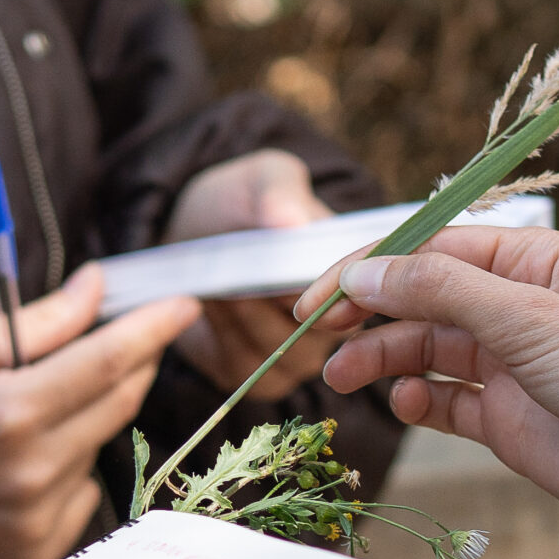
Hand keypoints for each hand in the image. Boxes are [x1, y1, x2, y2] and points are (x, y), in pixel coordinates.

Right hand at [0, 265, 198, 558]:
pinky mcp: (34, 552)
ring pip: (98, 450)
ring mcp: (36, 519)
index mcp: (11, 413)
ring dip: (84, 420)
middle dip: (132, 363)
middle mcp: (32, 472)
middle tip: (128, 338)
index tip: (184, 304)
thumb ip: (38, 322)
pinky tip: (19, 465)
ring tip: (27, 415)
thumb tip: (97, 287)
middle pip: (118, 404)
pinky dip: (66, 471)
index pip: (108, 363)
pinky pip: (80, 496)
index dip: (153, 329)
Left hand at [164, 149, 335, 399]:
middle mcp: (345, 322)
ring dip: (242, 314)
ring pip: (281, 352)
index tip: (277, 268)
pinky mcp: (268, 379)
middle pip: (318, 332)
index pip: (356, 294)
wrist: (196, 234)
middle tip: (237, 271)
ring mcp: (306, 355)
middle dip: (269, 300)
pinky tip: (213, 305)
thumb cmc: (243, 203)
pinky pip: (251, 368)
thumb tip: (290, 223)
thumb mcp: (262, 179)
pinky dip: (224, 333)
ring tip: (220, 282)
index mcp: (362, 273)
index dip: (318, 284)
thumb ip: (278, 193)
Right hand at [310, 227, 558, 558]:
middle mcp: (523, 308)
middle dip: (369, 317)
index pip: (435, 250)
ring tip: (343, 380)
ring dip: (383, 360)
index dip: (374, 269)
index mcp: (538, 262)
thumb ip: (441, 295)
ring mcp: (516, 368)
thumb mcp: (531, 321)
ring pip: (428, 351)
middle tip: (316, 341)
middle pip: (423, 300)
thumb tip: (365, 274)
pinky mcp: (513, 423)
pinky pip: (448, 403)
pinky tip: (407, 404)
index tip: (320, 296)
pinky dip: (420, 400)